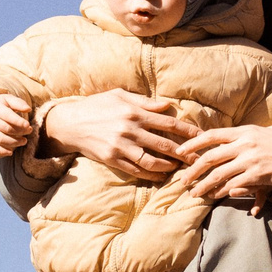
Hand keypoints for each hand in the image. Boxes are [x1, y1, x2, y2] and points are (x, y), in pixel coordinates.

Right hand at [0, 94, 34, 152]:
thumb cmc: (1, 104)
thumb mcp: (8, 99)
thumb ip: (19, 103)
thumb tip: (28, 109)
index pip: (8, 117)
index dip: (19, 122)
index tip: (28, 125)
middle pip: (6, 129)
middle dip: (20, 132)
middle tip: (29, 131)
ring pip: (1, 139)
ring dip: (14, 142)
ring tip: (24, 141)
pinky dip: (2, 151)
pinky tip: (11, 152)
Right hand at [35, 90, 189, 178]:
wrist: (69, 123)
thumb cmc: (95, 106)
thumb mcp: (119, 95)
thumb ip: (144, 101)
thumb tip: (167, 105)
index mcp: (134, 112)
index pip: (168, 122)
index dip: (187, 130)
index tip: (201, 136)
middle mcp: (130, 130)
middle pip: (165, 144)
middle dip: (185, 153)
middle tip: (199, 159)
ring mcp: (121, 147)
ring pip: (153, 161)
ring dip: (170, 166)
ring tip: (181, 168)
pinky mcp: (112, 159)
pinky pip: (136, 170)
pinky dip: (151, 174)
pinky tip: (161, 176)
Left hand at [175, 124, 271, 214]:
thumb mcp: (267, 134)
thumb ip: (249, 137)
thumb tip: (236, 138)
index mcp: (246, 131)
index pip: (212, 135)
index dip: (193, 143)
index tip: (180, 151)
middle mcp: (246, 143)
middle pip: (210, 156)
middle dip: (193, 169)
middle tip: (183, 180)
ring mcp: (251, 158)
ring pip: (218, 173)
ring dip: (204, 185)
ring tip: (194, 193)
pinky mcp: (258, 174)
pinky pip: (233, 184)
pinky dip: (222, 191)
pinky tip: (215, 195)